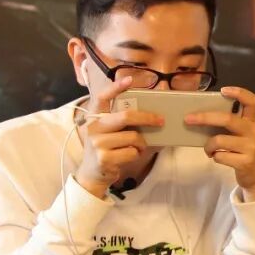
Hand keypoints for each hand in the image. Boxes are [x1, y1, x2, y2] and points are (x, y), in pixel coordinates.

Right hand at [75, 76, 162, 197]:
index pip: (102, 97)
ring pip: (132, 136)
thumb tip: (151, 112)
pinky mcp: (104, 158)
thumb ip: (121, 121)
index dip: (115, 88)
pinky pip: (132, 151)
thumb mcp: (109, 132)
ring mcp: (96, 143)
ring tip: (139, 146)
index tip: (129, 79)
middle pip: (126, 116)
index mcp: (94, 117)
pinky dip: (137, 153)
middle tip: (160, 121)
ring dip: (142, 143)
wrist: (93, 175)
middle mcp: (93, 128)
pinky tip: (131, 155)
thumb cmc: (107, 149)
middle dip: (147, 118)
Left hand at [185, 86, 254, 200]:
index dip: (239, 93)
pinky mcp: (245, 162)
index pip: (252, 101)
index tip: (223, 90)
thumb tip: (201, 116)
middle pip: (228, 119)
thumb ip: (231, 124)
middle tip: (188, 119)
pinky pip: (220, 156)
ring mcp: (250, 147)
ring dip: (208, 145)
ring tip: (208, 149)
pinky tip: (217, 157)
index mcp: (252, 121)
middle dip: (205, 117)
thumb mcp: (243, 134)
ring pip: (219, 140)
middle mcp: (253, 132)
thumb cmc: (245, 151)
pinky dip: (214, 157)